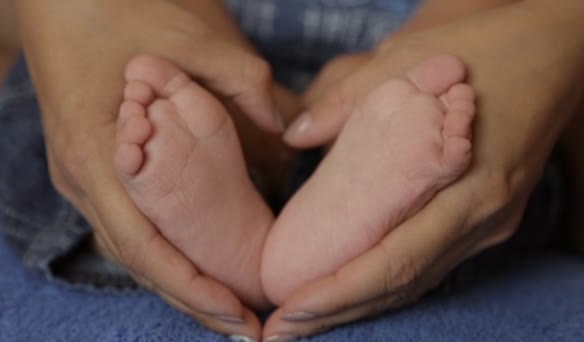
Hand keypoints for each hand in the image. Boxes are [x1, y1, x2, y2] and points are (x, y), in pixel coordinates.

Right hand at [11, 0, 297, 338]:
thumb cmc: (120, 9)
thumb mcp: (186, 37)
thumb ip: (240, 80)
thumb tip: (286, 128)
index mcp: (97, 151)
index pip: (143, 243)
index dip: (190, 287)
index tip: (237, 316)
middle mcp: (83, 177)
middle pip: (139, 260)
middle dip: (192, 300)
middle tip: (245, 329)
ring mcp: (85, 177)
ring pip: (134, 250)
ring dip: (181, 283)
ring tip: (230, 311)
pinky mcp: (97, 170)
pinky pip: (132, 226)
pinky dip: (168, 255)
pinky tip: (200, 267)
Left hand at [265, 0, 583, 338]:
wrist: (556, 52)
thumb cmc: (487, 49)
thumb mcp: (414, 59)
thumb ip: (351, 100)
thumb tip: (295, 135)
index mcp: (467, 181)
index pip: (395, 257)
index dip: (340, 292)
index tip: (290, 311)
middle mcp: (482, 214)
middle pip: (404, 282)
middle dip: (339, 312)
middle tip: (282, 330)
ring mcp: (491, 221)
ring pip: (419, 280)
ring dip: (361, 305)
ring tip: (307, 318)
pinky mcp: (491, 218)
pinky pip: (435, 263)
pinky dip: (390, 283)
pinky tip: (355, 290)